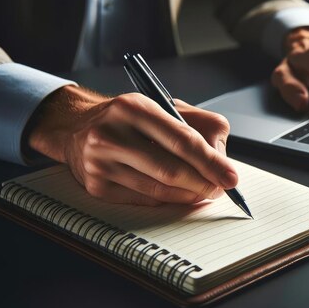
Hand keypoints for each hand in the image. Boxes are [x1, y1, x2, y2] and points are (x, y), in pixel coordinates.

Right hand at [27, 85, 237, 205]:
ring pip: (158, 190)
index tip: (232, 177)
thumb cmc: (131, 119)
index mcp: (134, 107)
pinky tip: (178, 194)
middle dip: (203, 183)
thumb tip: (222, 159)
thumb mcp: (166, 107)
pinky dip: (167, 200)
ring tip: (203, 191)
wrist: (77, 128)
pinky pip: (143, 200)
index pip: (182, 140)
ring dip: (188, 195)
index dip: (211, 162)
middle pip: (171, 170)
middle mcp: (111, 133)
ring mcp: (100, 162)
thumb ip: (201, 126)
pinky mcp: (95, 186)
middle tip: (220, 189)